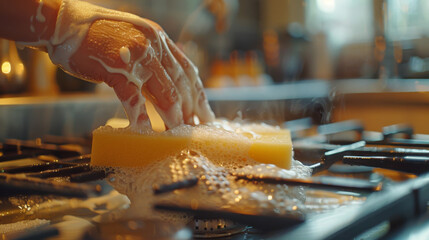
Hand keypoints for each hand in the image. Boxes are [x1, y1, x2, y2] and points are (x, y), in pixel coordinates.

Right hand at [68, 18, 213, 128]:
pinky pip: (133, 98)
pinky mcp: (115, 69)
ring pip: (164, 93)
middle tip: (196, 129)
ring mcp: (136, 57)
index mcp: (159, 39)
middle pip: (180, 84)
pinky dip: (141, 116)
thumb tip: (166, 82)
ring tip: (178, 134)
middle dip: (191, 110)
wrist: (64, 24)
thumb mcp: (134, 37)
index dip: (199, 94)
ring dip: (173, 117)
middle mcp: (153, 45)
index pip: (187, 70)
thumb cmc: (98, 34)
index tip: (205, 112)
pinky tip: (146, 131)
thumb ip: (152, 55)